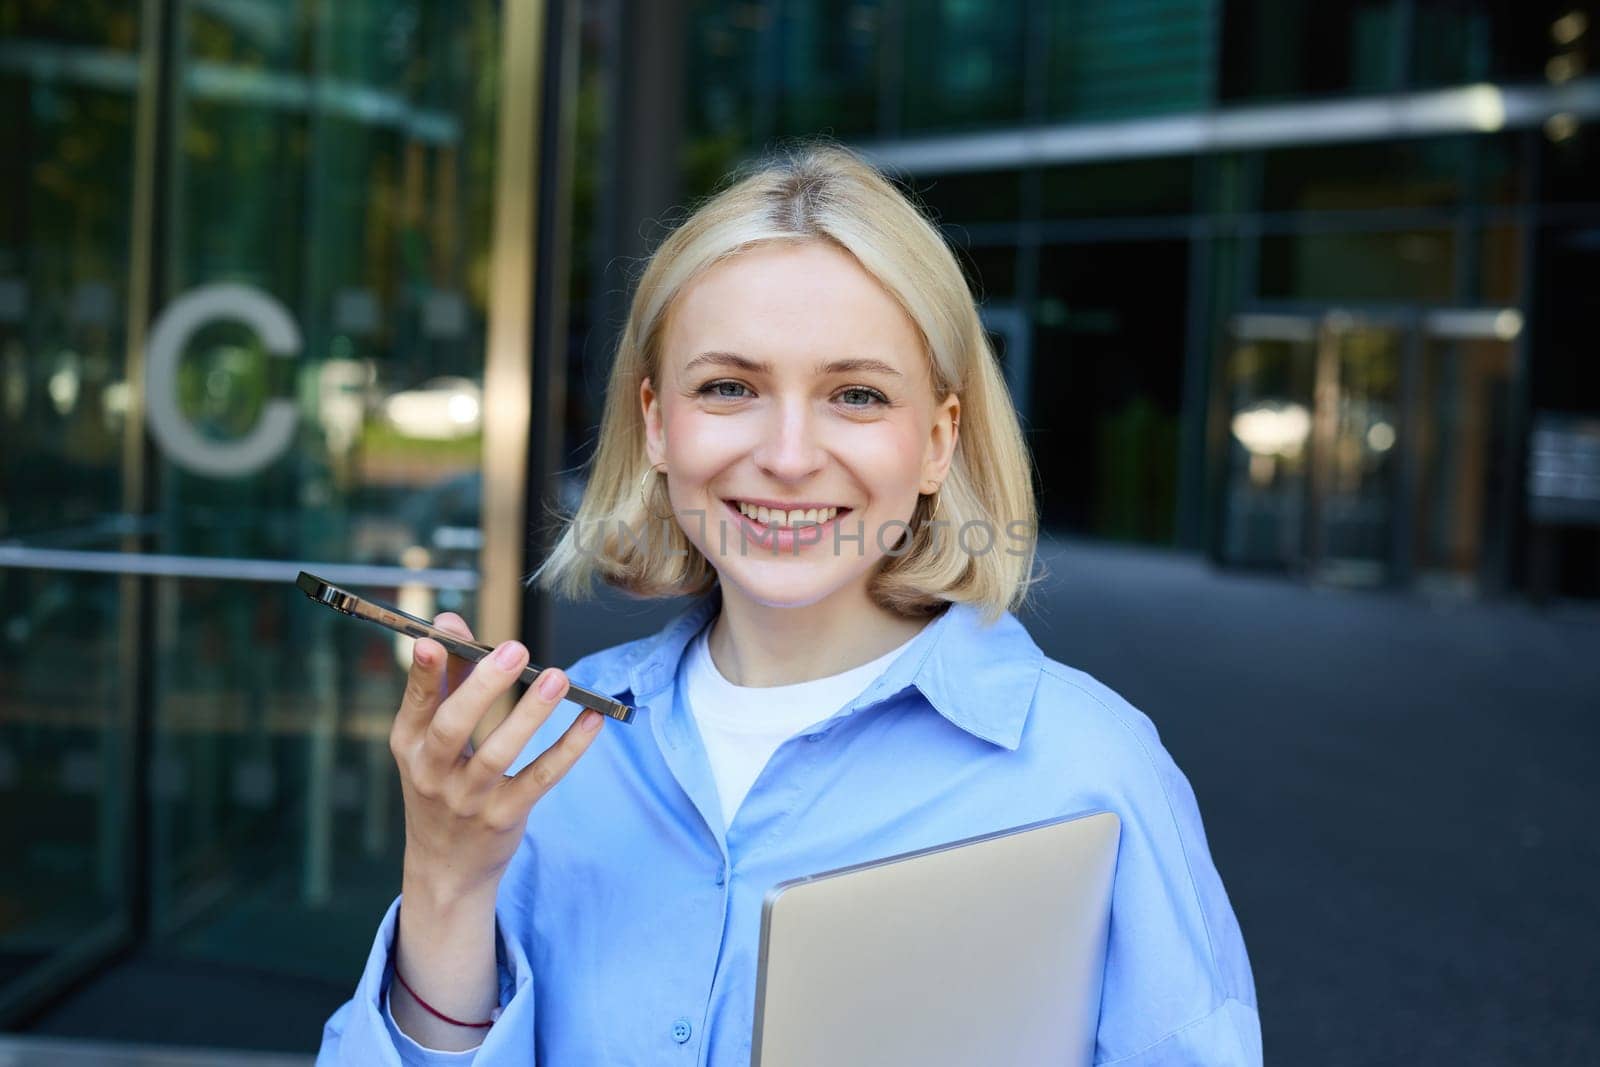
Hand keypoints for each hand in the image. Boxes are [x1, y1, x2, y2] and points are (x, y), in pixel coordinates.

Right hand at [390, 612, 604, 905]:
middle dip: (483, 687)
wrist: (445, 867)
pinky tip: (591, 721)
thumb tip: (449, 621)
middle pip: (453, 726)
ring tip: (558, 678)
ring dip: (530, 714)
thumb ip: (447, 679)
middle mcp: (433, 772)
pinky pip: (540, 779)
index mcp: (411, 744)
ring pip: (499, 754)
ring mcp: (468, 798)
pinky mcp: (505, 817)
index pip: (416, 703)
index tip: (434, 637)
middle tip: (514, 649)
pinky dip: (569, 750)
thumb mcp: (431, 740)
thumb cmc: (441, 784)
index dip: (423, 671)